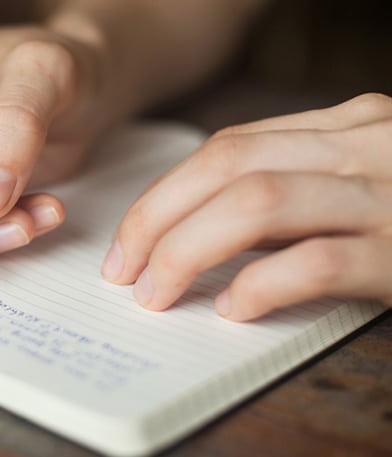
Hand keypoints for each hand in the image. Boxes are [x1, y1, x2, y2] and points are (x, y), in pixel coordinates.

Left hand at [102, 93, 391, 320]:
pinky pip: (316, 263)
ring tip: (157, 292)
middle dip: (157, 220)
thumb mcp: (355, 184)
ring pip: (257, 203)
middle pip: (227, 167)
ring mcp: (386, 196)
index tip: (127, 240)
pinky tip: (232, 307)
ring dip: (187, 252)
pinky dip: (260, 285)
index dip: (163, 196)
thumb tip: (195, 233)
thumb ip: (286, 195)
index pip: (226, 149)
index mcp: (345, 126)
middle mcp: (363, 146)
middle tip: (122, 270)